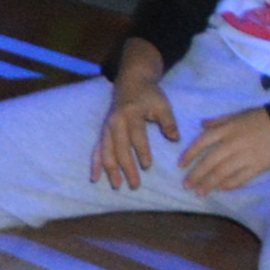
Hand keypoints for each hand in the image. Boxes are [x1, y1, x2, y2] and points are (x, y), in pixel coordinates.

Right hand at [90, 60, 175, 189]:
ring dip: (110, 170)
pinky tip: (95, 178)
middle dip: (126, 167)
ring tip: (117, 186)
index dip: (141, 151)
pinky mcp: (103, 132)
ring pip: (106, 151)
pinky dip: (96, 164)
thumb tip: (174, 138)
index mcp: (130, 114)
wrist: (131, 82)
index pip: (136, 136)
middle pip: (119, 148)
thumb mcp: (162, 105)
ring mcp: (106, 128)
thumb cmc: (149, 95)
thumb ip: (168, 122)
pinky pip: (97, 150)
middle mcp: (115, 122)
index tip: (147, 166)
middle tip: (135, 185)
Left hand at [181, 108, 269, 195]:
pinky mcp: (258, 167)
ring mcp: (246, 156)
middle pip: (209, 162)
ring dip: (209, 183)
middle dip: (196, 174)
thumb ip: (220, 121)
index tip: (180, 165)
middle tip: (186, 185)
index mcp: (228, 129)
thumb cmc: (264, 118)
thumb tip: (202, 125)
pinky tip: (221, 189)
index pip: (202, 142)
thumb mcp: (240, 114)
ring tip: (199, 192)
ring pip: (222, 173)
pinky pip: (240, 178)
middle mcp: (233, 144)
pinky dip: (229, 185)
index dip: (189, 154)